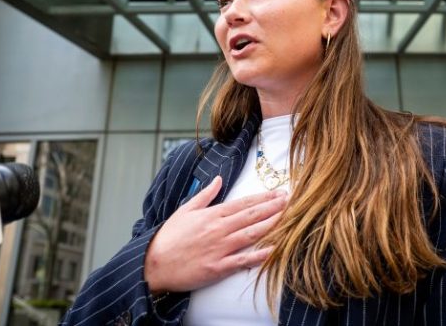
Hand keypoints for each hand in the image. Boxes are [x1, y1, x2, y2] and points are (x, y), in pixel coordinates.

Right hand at [144, 176, 286, 293]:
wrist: (153, 264)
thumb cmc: (168, 237)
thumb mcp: (185, 210)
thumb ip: (205, 194)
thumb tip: (219, 179)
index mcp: (212, 215)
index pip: (244, 204)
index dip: (263, 198)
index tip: (279, 192)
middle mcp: (219, 229)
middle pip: (252, 216)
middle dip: (274, 207)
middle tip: (291, 201)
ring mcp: (220, 248)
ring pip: (252, 234)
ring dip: (272, 225)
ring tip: (289, 218)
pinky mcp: (219, 267)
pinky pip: (243, 260)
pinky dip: (260, 255)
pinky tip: (275, 249)